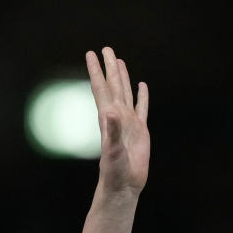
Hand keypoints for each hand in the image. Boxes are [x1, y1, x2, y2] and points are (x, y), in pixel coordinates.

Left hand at [86, 47, 149, 193]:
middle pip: (113, 86)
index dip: (96, 71)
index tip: (90, 54)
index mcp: (108, 118)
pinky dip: (142, 96)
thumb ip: (112, 131)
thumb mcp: (112, 150)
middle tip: (105, 48)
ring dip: (122, 77)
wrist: (123, 184)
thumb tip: (110, 112)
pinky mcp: (140, 130)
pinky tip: (141, 86)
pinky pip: (142, 107)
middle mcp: (117, 116)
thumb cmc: (114, 170)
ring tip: (119, 61)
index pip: (101, 88)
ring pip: (125, 93)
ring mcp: (129, 122)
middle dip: (109, 67)